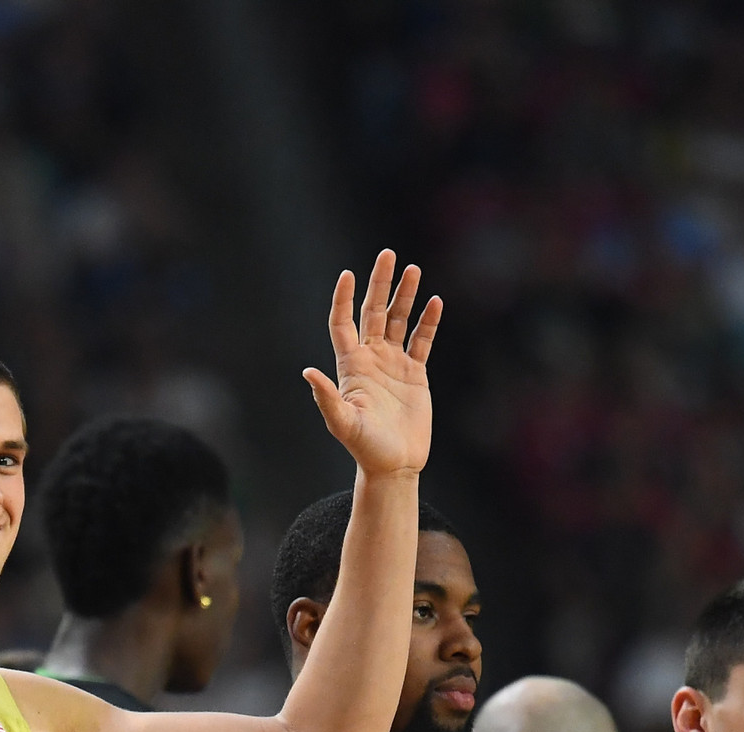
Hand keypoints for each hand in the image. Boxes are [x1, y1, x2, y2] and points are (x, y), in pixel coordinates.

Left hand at [302, 250, 440, 479]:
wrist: (393, 465)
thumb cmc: (365, 448)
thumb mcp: (343, 424)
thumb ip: (327, 398)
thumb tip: (308, 372)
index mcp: (350, 367)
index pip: (343, 324)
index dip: (343, 299)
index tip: (347, 274)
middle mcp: (370, 360)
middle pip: (373, 313)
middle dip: (380, 284)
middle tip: (387, 254)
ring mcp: (393, 364)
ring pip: (400, 321)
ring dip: (406, 295)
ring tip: (414, 270)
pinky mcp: (415, 374)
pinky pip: (422, 341)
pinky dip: (428, 321)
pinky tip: (435, 302)